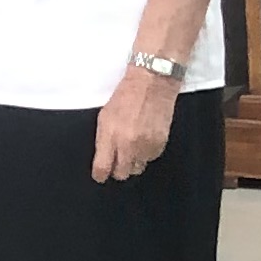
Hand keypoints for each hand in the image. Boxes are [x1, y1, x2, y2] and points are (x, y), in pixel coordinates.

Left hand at [90, 68, 176, 183]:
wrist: (152, 84)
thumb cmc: (125, 97)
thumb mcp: (105, 117)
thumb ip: (103, 141)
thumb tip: (103, 160)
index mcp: (110, 135)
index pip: (102, 168)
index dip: (100, 175)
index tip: (100, 175)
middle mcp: (128, 144)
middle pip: (122, 174)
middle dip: (118, 170)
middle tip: (117, 160)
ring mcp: (145, 145)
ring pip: (137, 168)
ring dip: (133, 161)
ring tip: (132, 145)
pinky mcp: (160, 144)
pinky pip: (150, 159)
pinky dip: (146, 153)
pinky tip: (144, 139)